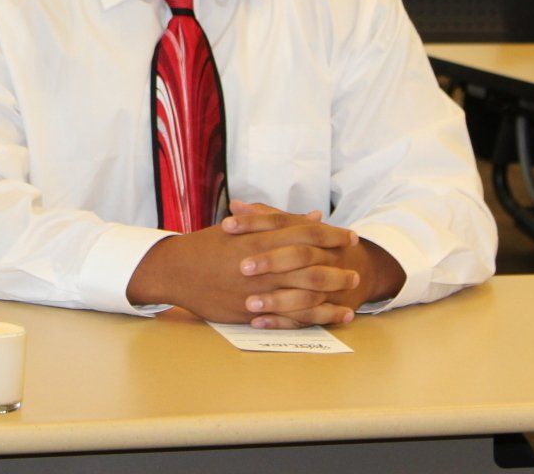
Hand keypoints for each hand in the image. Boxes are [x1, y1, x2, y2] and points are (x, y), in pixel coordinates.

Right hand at [126, 203, 395, 326]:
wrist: (176, 270)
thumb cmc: (209, 245)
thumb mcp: (243, 226)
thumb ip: (279, 220)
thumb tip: (314, 216)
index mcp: (259, 238)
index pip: (304, 234)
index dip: (331, 235)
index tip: (351, 237)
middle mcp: (262, 264)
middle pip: (310, 265)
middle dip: (337, 267)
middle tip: (356, 269)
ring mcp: (257, 290)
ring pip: (303, 293)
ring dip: (331, 293)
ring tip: (352, 294)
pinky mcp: (252, 312)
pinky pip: (290, 316)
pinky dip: (316, 316)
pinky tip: (334, 316)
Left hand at [223, 200, 403, 326]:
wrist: (361, 270)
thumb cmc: (315, 247)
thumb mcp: (294, 228)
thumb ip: (266, 217)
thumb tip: (235, 205)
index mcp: (311, 232)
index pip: (282, 223)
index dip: (254, 222)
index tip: (227, 226)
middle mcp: (323, 256)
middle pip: (299, 255)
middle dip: (271, 261)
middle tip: (242, 267)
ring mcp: (329, 284)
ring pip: (306, 292)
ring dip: (277, 299)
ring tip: (248, 303)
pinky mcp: (327, 308)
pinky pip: (306, 319)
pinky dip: (282, 321)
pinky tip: (257, 323)